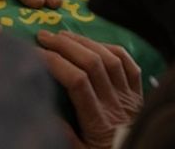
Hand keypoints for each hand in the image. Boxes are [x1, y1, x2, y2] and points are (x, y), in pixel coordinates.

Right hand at [38, 30, 142, 148]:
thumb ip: (66, 138)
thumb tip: (46, 112)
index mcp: (98, 122)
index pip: (76, 81)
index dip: (55, 62)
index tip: (35, 54)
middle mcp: (115, 104)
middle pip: (92, 63)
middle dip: (65, 45)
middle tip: (44, 37)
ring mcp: (130, 97)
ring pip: (110, 59)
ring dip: (85, 42)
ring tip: (64, 35)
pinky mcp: (139, 95)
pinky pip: (129, 65)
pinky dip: (113, 50)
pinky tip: (97, 44)